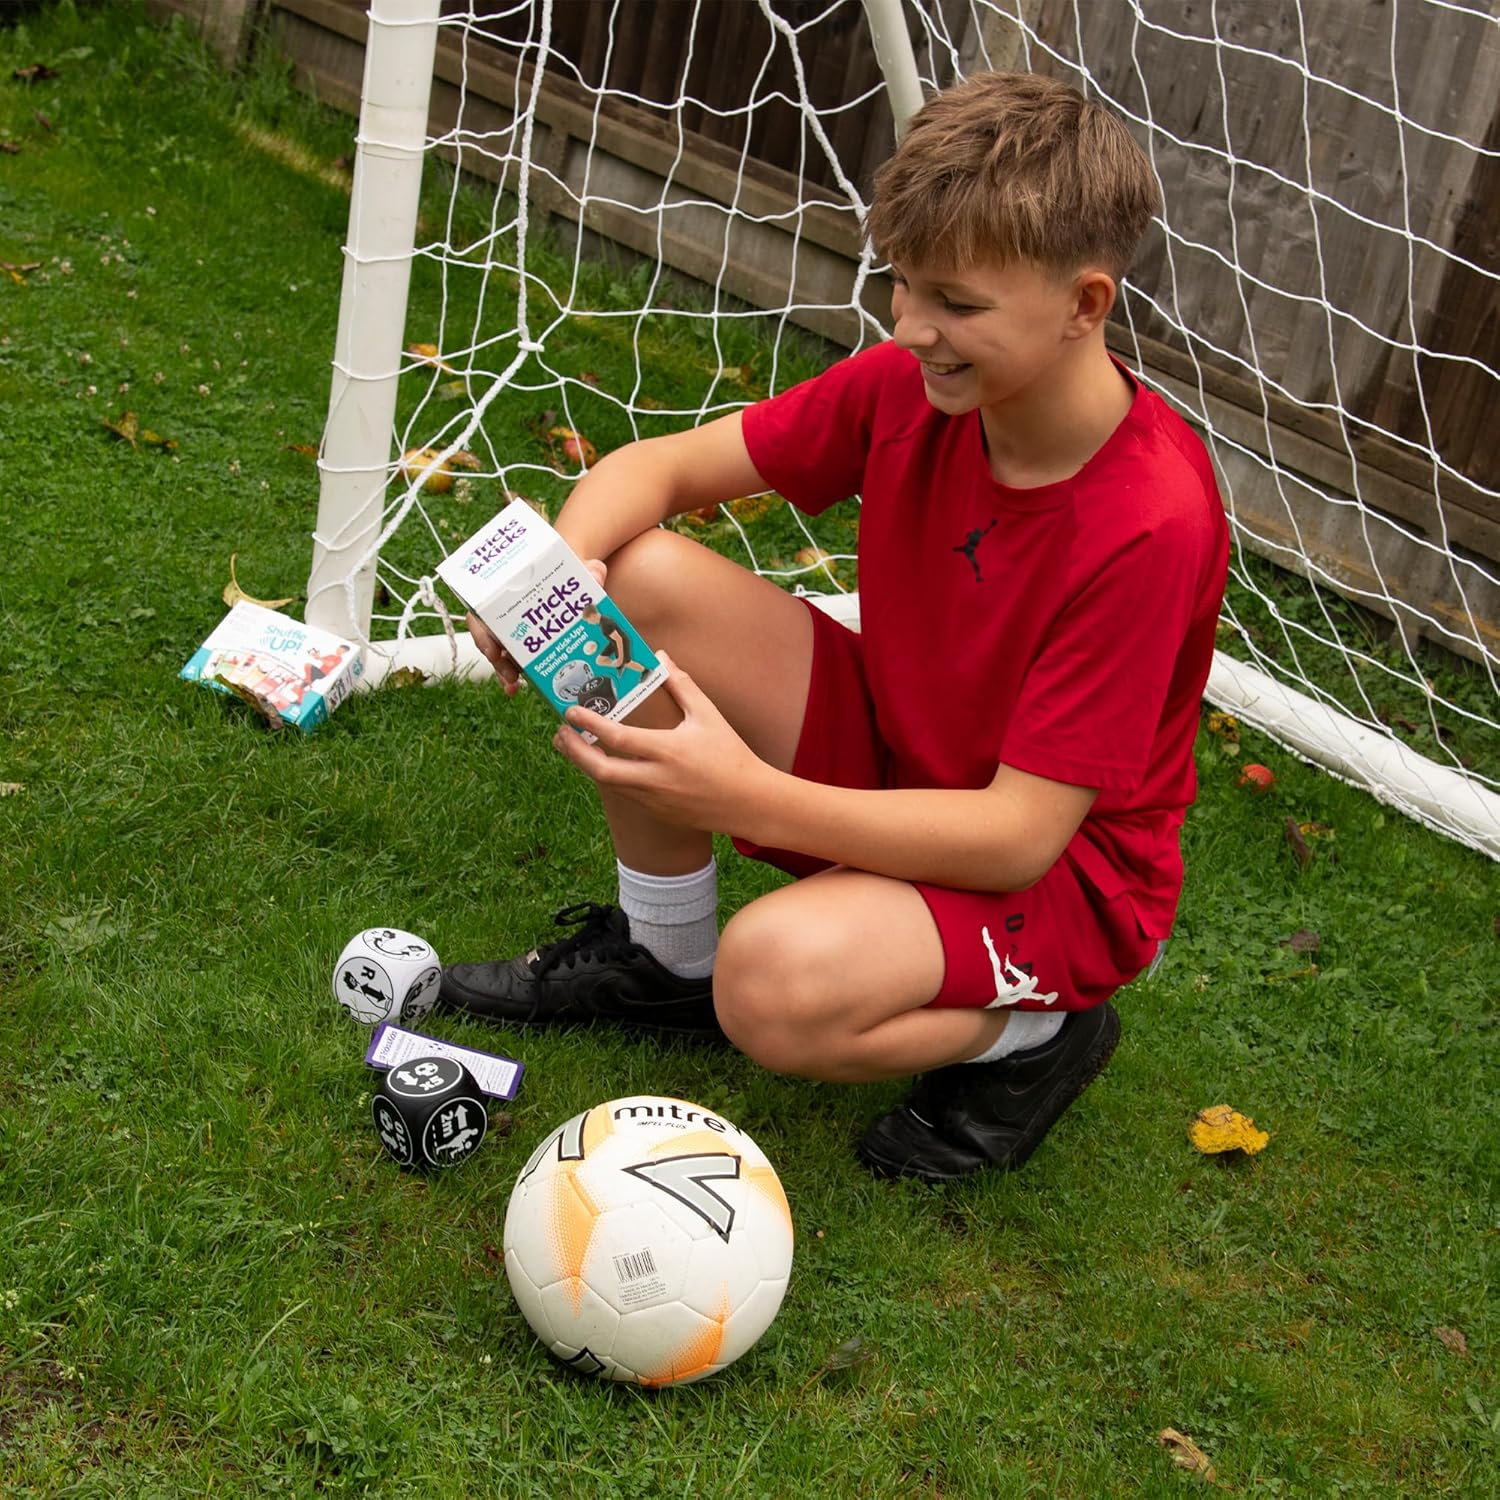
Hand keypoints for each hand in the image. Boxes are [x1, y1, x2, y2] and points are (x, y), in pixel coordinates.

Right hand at [468, 557, 608, 695]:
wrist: (572, 584)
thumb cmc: (568, 575)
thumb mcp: (578, 571)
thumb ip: (589, 571)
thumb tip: (597, 572)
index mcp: (506, 592)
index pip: (482, 612)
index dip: (482, 633)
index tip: (493, 649)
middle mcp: (505, 613)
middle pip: (489, 639)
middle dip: (496, 660)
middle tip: (509, 675)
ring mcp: (514, 632)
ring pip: (500, 654)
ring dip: (503, 672)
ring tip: (513, 686)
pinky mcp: (526, 646)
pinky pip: (515, 663)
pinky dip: (515, 677)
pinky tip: (518, 689)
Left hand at [551, 653, 774, 833]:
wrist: (748, 802)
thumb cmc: (730, 755)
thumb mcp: (708, 716)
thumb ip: (681, 685)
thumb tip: (660, 657)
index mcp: (668, 751)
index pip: (617, 738)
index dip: (589, 724)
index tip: (570, 711)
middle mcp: (655, 779)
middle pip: (600, 770)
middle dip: (573, 751)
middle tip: (560, 732)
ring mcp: (653, 799)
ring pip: (606, 783)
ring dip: (585, 763)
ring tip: (571, 744)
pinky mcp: (656, 812)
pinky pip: (623, 793)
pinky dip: (606, 776)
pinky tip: (601, 761)